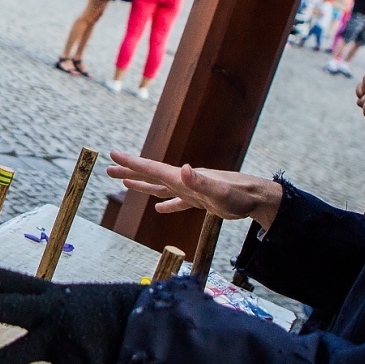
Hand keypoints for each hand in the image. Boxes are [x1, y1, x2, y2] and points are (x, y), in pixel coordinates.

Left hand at [0, 260, 142, 363]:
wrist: (144, 319)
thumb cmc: (104, 312)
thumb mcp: (71, 301)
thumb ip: (45, 306)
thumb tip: (22, 308)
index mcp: (50, 296)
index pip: (13, 282)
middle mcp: (51, 312)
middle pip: (8, 307)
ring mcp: (61, 336)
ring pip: (21, 350)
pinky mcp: (76, 359)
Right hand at [106, 151, 282, 229]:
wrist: (256, 199)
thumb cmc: (239, 195)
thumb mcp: (218, 191)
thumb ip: (200, 182)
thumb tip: (184, 169)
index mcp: (182, 178)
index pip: (152, 168)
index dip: (132, 162)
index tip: (113, 154)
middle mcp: (183, 181)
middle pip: (151, 175)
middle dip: (130, 171)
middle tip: (108, 167)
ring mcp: (190, 190)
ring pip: (160, 187)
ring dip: (142, 185)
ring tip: (124, 182)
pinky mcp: (199, 201)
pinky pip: (177, 202)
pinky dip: (166, 204)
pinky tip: (159, 209)